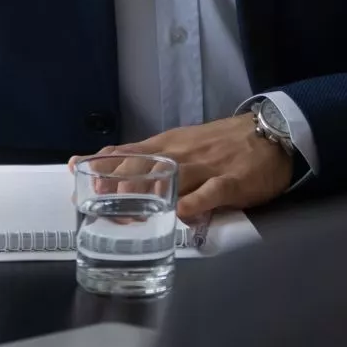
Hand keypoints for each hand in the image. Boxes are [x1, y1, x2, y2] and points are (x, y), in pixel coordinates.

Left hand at [75, 115, 290, 221]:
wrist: (270, 133)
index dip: (102, 164)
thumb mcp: (182, 144)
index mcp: (167, 145)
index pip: (127, 152)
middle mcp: (180, 153)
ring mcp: (206, 167)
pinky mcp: (232, 181)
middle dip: (116, 184)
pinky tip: (179, 213)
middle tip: (98, 205)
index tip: (76, 174)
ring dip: (146, 194)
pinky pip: (210, 192)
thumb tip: (118, 172)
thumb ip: (155, 159)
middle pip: (141, 165)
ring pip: (170, 177)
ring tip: (126, 211)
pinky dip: (193, 203)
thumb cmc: (222, 143)